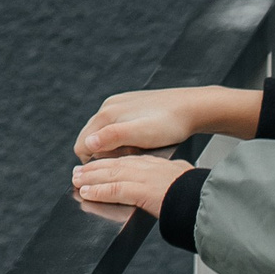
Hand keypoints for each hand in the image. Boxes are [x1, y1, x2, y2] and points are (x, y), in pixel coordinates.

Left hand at [70, 154, 190, 221]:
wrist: (204, 198)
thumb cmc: (198, 191)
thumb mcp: (185, 177)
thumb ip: (175, 177)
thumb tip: (176, 180)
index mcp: (156, 164)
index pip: (127, 161)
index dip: (110, 163)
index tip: (98, 165)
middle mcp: (146, 168)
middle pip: (114, 165)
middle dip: (94, 168)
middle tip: (78, 172)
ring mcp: (142, 178)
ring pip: (109, 175)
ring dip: (90, 178)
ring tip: (76, 181)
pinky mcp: (140, 191)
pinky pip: (113, 190)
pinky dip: (98, 191)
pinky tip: (87, 193)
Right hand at [73, 84, 260, 160]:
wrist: (192, 107)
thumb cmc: (169, 124)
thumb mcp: (140, 135)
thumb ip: (112, 138)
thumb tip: (88, 144)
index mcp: (107, 114)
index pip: (82, 145)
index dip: (93, 162)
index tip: (111, 169)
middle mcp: (109, 106)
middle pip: (91, 138)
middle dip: (103, 154)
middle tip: (126, 161)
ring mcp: (119, 104)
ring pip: (104, 133)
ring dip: (114, 146)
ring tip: (136, 150)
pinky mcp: (130, 104)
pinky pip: (117, 125)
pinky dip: (123, 137)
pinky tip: (141, 140)